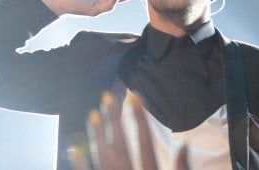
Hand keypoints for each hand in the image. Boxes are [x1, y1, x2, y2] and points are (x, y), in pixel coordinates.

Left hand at [67, 91, 188, 169]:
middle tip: (106, 95)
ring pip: (102, 157)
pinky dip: (80, 163)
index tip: (135, 95)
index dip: (139, 117)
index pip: (144, 142)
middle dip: (113, 119)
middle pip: (120, 145)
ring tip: (91, 114)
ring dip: (96, 135)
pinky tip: (73, 149)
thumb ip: (181, 168)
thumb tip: (185, 145)